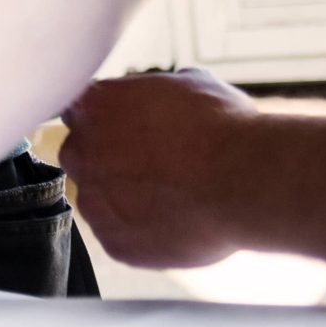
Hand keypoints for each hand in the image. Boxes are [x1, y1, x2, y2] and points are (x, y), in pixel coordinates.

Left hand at [61, 68, 258, 270]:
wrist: (244, 182)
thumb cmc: (222, 127)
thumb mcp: (191, 83)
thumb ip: (159, 90)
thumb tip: (172, 90)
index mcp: (92, 107)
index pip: (81, 113)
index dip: (109, 122)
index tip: (132, 131)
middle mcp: (81, 154)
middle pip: (82, 156)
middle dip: (109, 160)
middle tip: (153, 164)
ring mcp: (95, 203)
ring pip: (99, 200)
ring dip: (124, 198)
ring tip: (172, 196)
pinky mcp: (114, 243)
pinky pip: (120, 236)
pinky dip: (141, 232)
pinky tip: (174, 221)